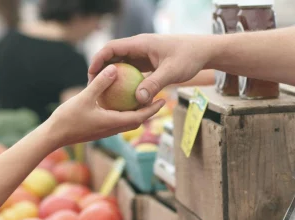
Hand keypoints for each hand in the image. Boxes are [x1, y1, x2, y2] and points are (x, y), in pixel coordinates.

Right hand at [48, 64, 164, 147]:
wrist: (53, 136)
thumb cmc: (68, 118)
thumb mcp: (84, 97)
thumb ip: (100, 83)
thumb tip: (114, 68)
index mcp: (113, 123)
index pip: (139, 117)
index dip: (153, 109)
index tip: (163, 100)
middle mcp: (112, 129)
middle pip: (137, 120)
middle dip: (149, 111)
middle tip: (159, 98)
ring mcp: (105, 130)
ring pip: (127, 122)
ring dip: (137, 113)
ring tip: (143, 99)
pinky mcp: (99, 129)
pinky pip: (117, 120)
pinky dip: (124, 112)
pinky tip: (121, 102)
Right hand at [88, 34, 213, 104]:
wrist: (203, 52)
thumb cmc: (189, 57)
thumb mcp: (171, 72)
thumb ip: (154, 84)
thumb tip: (138, 99)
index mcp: (141, 43)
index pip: (112, 48)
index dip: (98, 59)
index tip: (91, 74)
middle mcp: (139, 47)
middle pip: (113, 56)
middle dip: (101, 70)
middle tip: (92, 87)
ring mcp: (143, 55)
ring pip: (122, 64)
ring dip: (112, 77)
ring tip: (103, 93)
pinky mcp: (148, 63)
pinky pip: (132, 71)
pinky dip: (125, 81)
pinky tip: (122, 97)